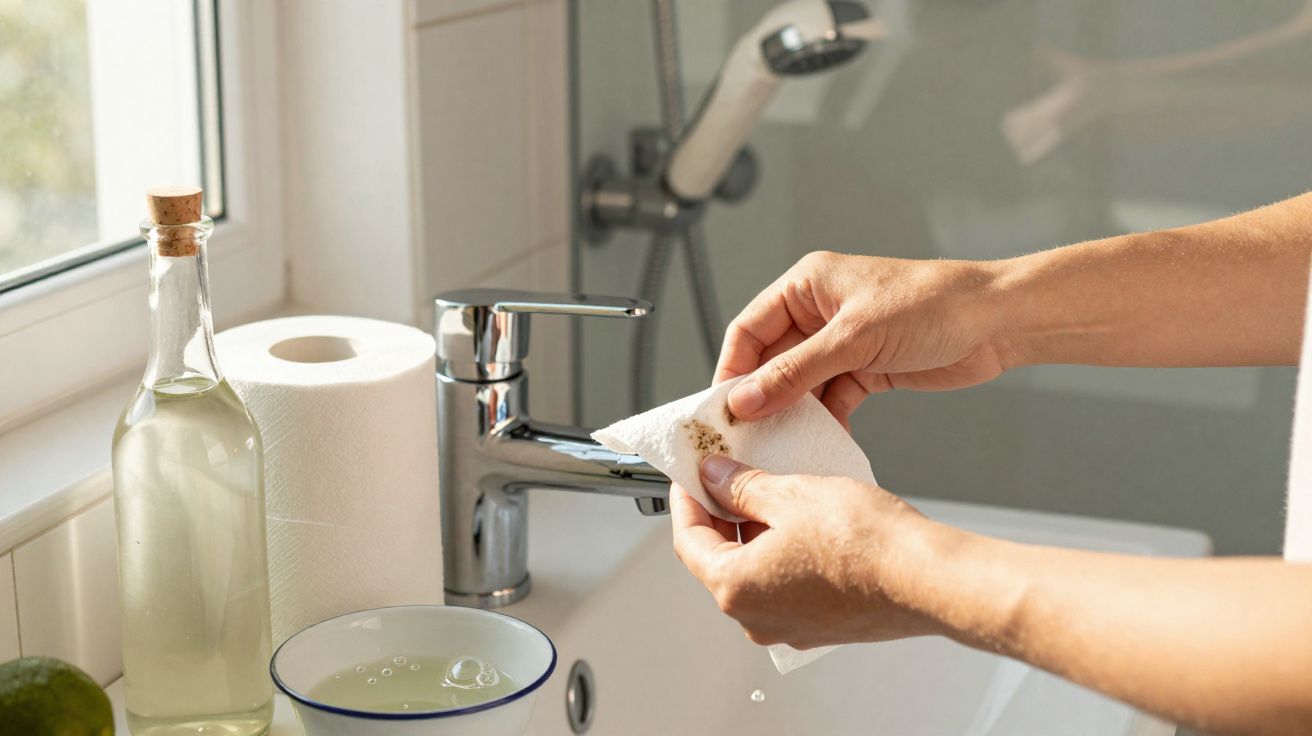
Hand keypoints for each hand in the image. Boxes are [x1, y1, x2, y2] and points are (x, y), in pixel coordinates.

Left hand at [670, 454, 944, 648]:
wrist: (927, 579)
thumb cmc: (866, 544)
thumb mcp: (790, 494)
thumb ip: (741, 486)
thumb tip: (714, 477)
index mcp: (735, 588)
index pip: (687, 539)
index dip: (687, 498)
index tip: (691, 474)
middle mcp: (756, 618)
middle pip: (719, 557)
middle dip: (722, 512)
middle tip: (730, 473)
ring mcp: (790, 627)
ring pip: (755, 570)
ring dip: (755, 530)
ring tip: (772, 489)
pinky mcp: (821, 625)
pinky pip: (786, 583)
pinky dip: (784, 551)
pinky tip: (803, 520)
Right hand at [717, 251, 1007, 426]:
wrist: (998, 322)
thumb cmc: (932, 304)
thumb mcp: (854, 338)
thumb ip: (795, 372)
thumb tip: (745, 399)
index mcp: (807, 285)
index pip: (749, 329)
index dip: (731, 370)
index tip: (720, 410)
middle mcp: (819, 311)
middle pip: (771, 360)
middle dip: (759, 398)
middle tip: (744, 436)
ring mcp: (842, 342)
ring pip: (800, 384)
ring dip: (791, 413)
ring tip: (779, 446)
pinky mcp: (866, 368)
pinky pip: (831, 398)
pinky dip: (825, 420)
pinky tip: (820, 442)